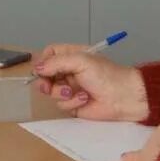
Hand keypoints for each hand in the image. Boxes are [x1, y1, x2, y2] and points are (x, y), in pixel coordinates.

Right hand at [33, 44, 148, 121]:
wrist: (123, 97)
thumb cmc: (106, 75)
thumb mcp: (80, 61)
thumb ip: (56, 63)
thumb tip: (36, 68)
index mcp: (72, 56)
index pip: (49, 55)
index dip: (43, 62)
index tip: (41, 69)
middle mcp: (69, 71)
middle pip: (45, 75)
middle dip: (45, 82)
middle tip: (48, 86)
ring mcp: (70, 88)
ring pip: (51, 92)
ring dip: (61, 93)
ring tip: (76, 92)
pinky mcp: (73, 104)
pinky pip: (62, 105)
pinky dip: (72, 102)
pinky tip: (85, 99)